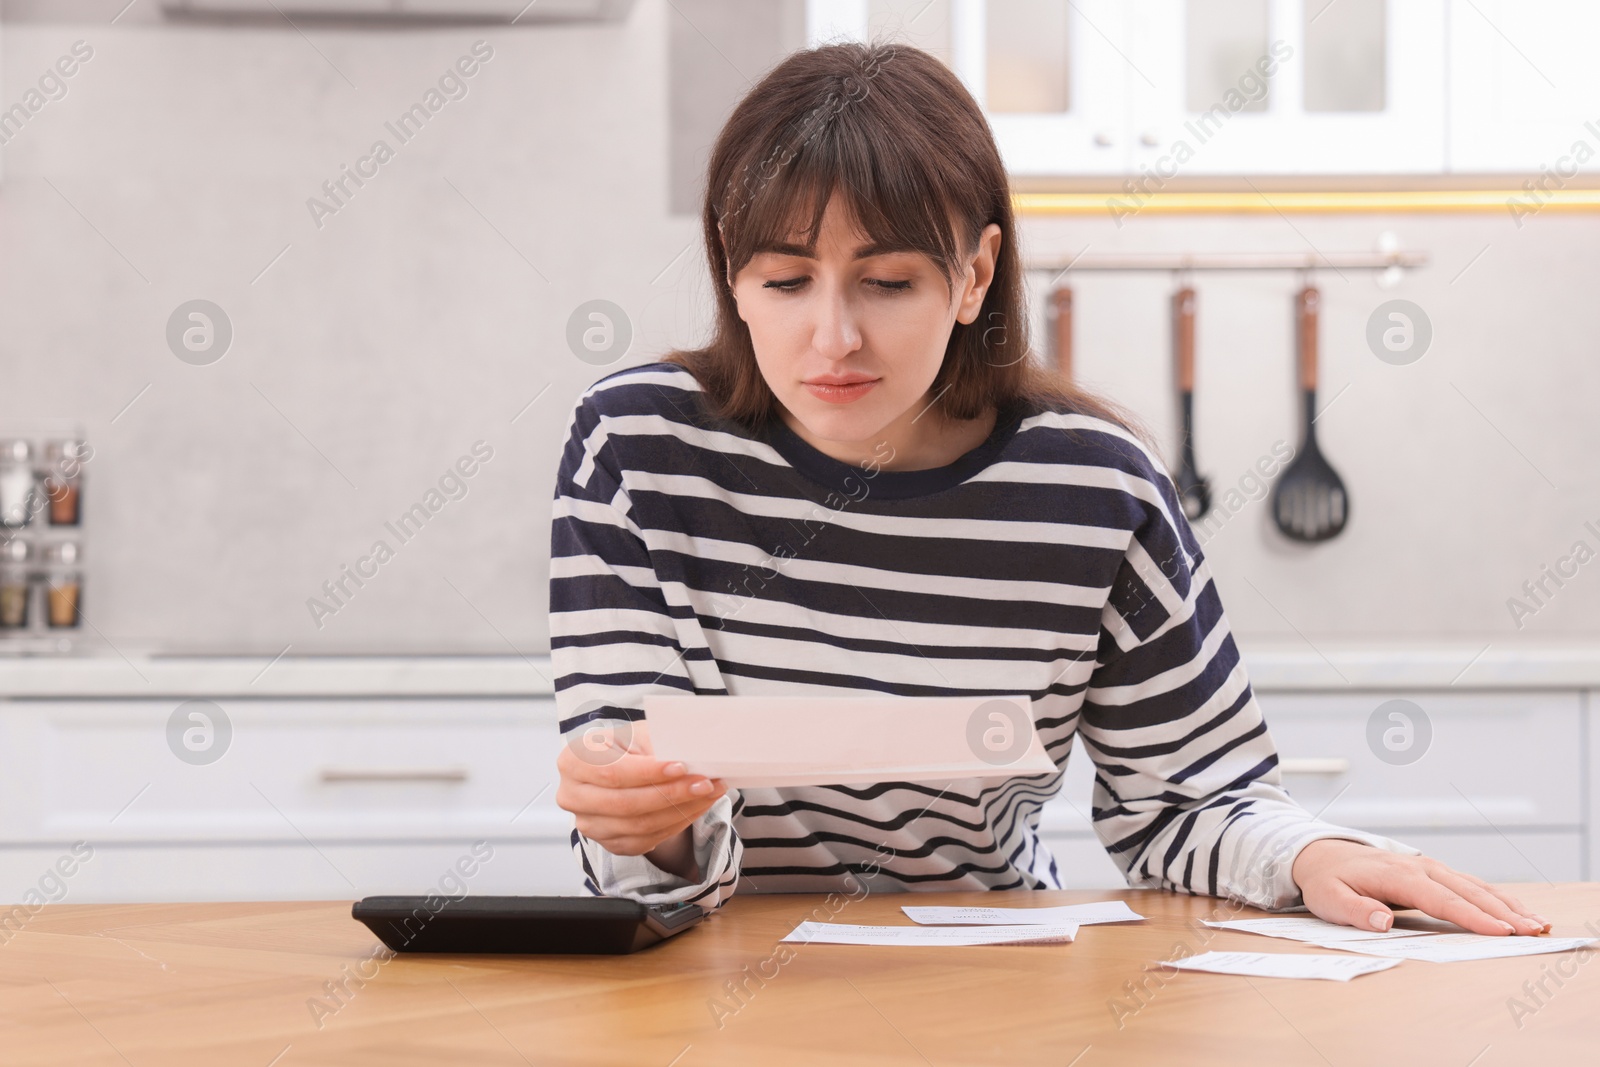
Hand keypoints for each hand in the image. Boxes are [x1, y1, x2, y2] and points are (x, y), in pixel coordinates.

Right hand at [554, 718, 726, 871]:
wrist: (624, 770)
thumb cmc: (630, 746)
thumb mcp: (640, 733)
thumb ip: (659, 743)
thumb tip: (692, 757)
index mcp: (574, 760)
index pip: (612, 772)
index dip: (648, 773)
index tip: (682, 766)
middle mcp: (573, 796)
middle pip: (625, 803)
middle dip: (671, 794)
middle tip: (706, 782)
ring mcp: (589, 824)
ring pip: (639, 825)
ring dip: (681, 810)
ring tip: (709, 792)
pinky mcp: (609, 843)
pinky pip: (646, 840)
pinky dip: (676, 824)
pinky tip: (696, 807)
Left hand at [1290, 838, 1550, 935]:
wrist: (1321, 854)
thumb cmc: (1327, 880)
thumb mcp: (1329, 898)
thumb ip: (1355, 911)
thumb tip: (1382, 921)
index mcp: (1396, 875)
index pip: (1440, 899)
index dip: (1471, 916)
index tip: (1499, 931)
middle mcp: (1419, 867)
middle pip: (1467, 891)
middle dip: (1502, 912)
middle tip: (1533, 930)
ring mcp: (1428, 867)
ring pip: (1475, 886)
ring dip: (1507, 904)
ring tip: (1537, 923)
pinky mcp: (1433, 872)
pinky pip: (1470, 885)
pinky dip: (1496, 897)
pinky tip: (1516, 911)